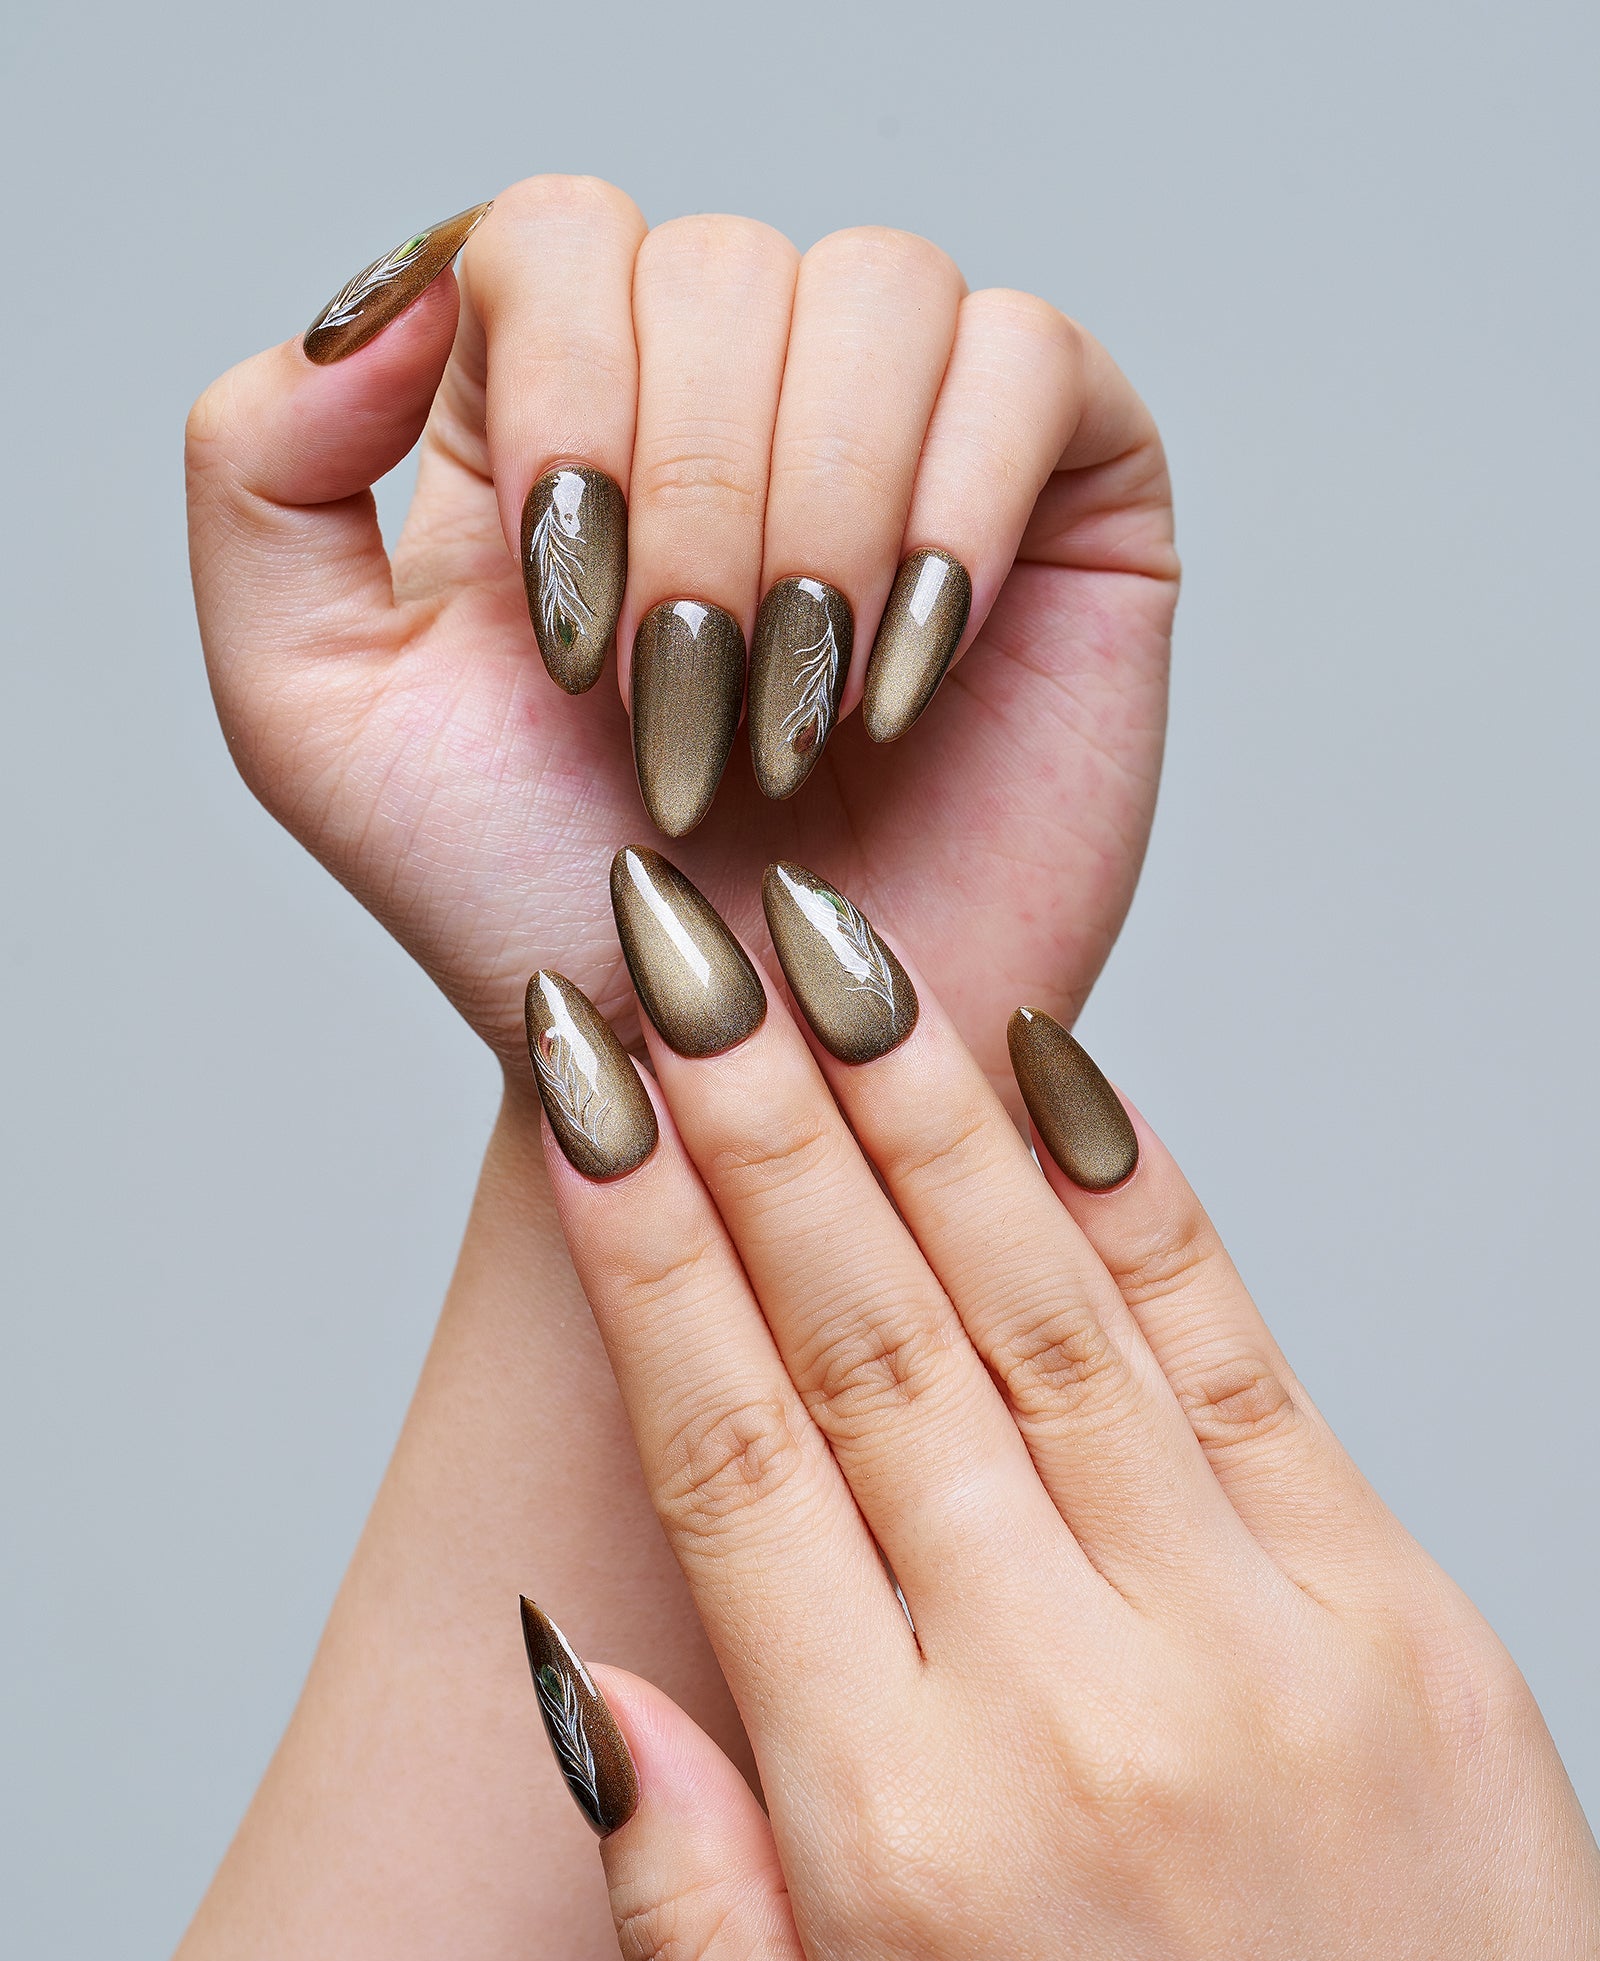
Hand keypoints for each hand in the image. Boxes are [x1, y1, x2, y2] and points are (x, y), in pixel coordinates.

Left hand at [185, 176, 1174, 1086]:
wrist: (739, 1055)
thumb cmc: (544, 901)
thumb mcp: (314, 710)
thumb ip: (261, 472)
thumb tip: (390, 294)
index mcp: (563, 395)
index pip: (562, 236)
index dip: (569, 406)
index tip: (570, 644)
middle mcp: (736, 378)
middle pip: (723, 268)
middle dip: (695, 522)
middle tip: (683, 728)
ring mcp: (906, 418)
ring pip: (880, 295)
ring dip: (819, 523)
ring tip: (792, 716)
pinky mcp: (1061, 480)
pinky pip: (1029, 366)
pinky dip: (955, 520)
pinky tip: (903, 687)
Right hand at [520, 851, 1599, 1960]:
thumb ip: (701, 1895)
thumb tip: (578, 1677)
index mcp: (893, 1828)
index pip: (729, 1453)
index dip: (642, 1249)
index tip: (583, 1087)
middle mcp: (1064, 1705)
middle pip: (869, 1345)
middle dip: (756, 1122)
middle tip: (682, 951)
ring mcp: (1250, 1646)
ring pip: (1041, 1315)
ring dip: (918, 1115)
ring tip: (831, 958)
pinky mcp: (1401, 1619)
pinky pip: (1240, 1359)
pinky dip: (1135, 1199)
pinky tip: (1048, 1070)